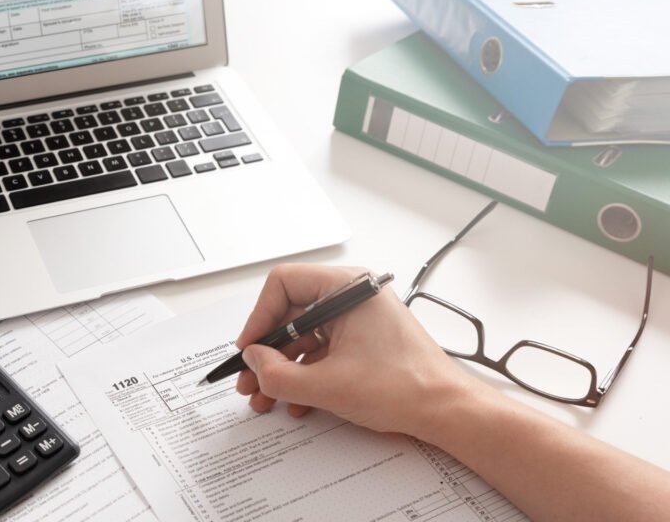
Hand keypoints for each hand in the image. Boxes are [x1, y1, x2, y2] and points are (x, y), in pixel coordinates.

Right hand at [235, 264, 481, 438]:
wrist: (446, 411)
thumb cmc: (405, 387)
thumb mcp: (328, 385)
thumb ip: (279, 374)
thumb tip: (253, 362)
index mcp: (347, 288)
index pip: (283, 284)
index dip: (259, 318)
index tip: (249, 349)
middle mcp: (352, 296)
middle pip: (291, 314)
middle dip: (267, 352)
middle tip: (250, 380)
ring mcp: (358, 319)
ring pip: (304, 337)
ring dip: (282, 369)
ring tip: (267, 398)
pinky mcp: (363, 340)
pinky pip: (322, 350)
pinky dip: (305, 374)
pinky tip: (296, 402)